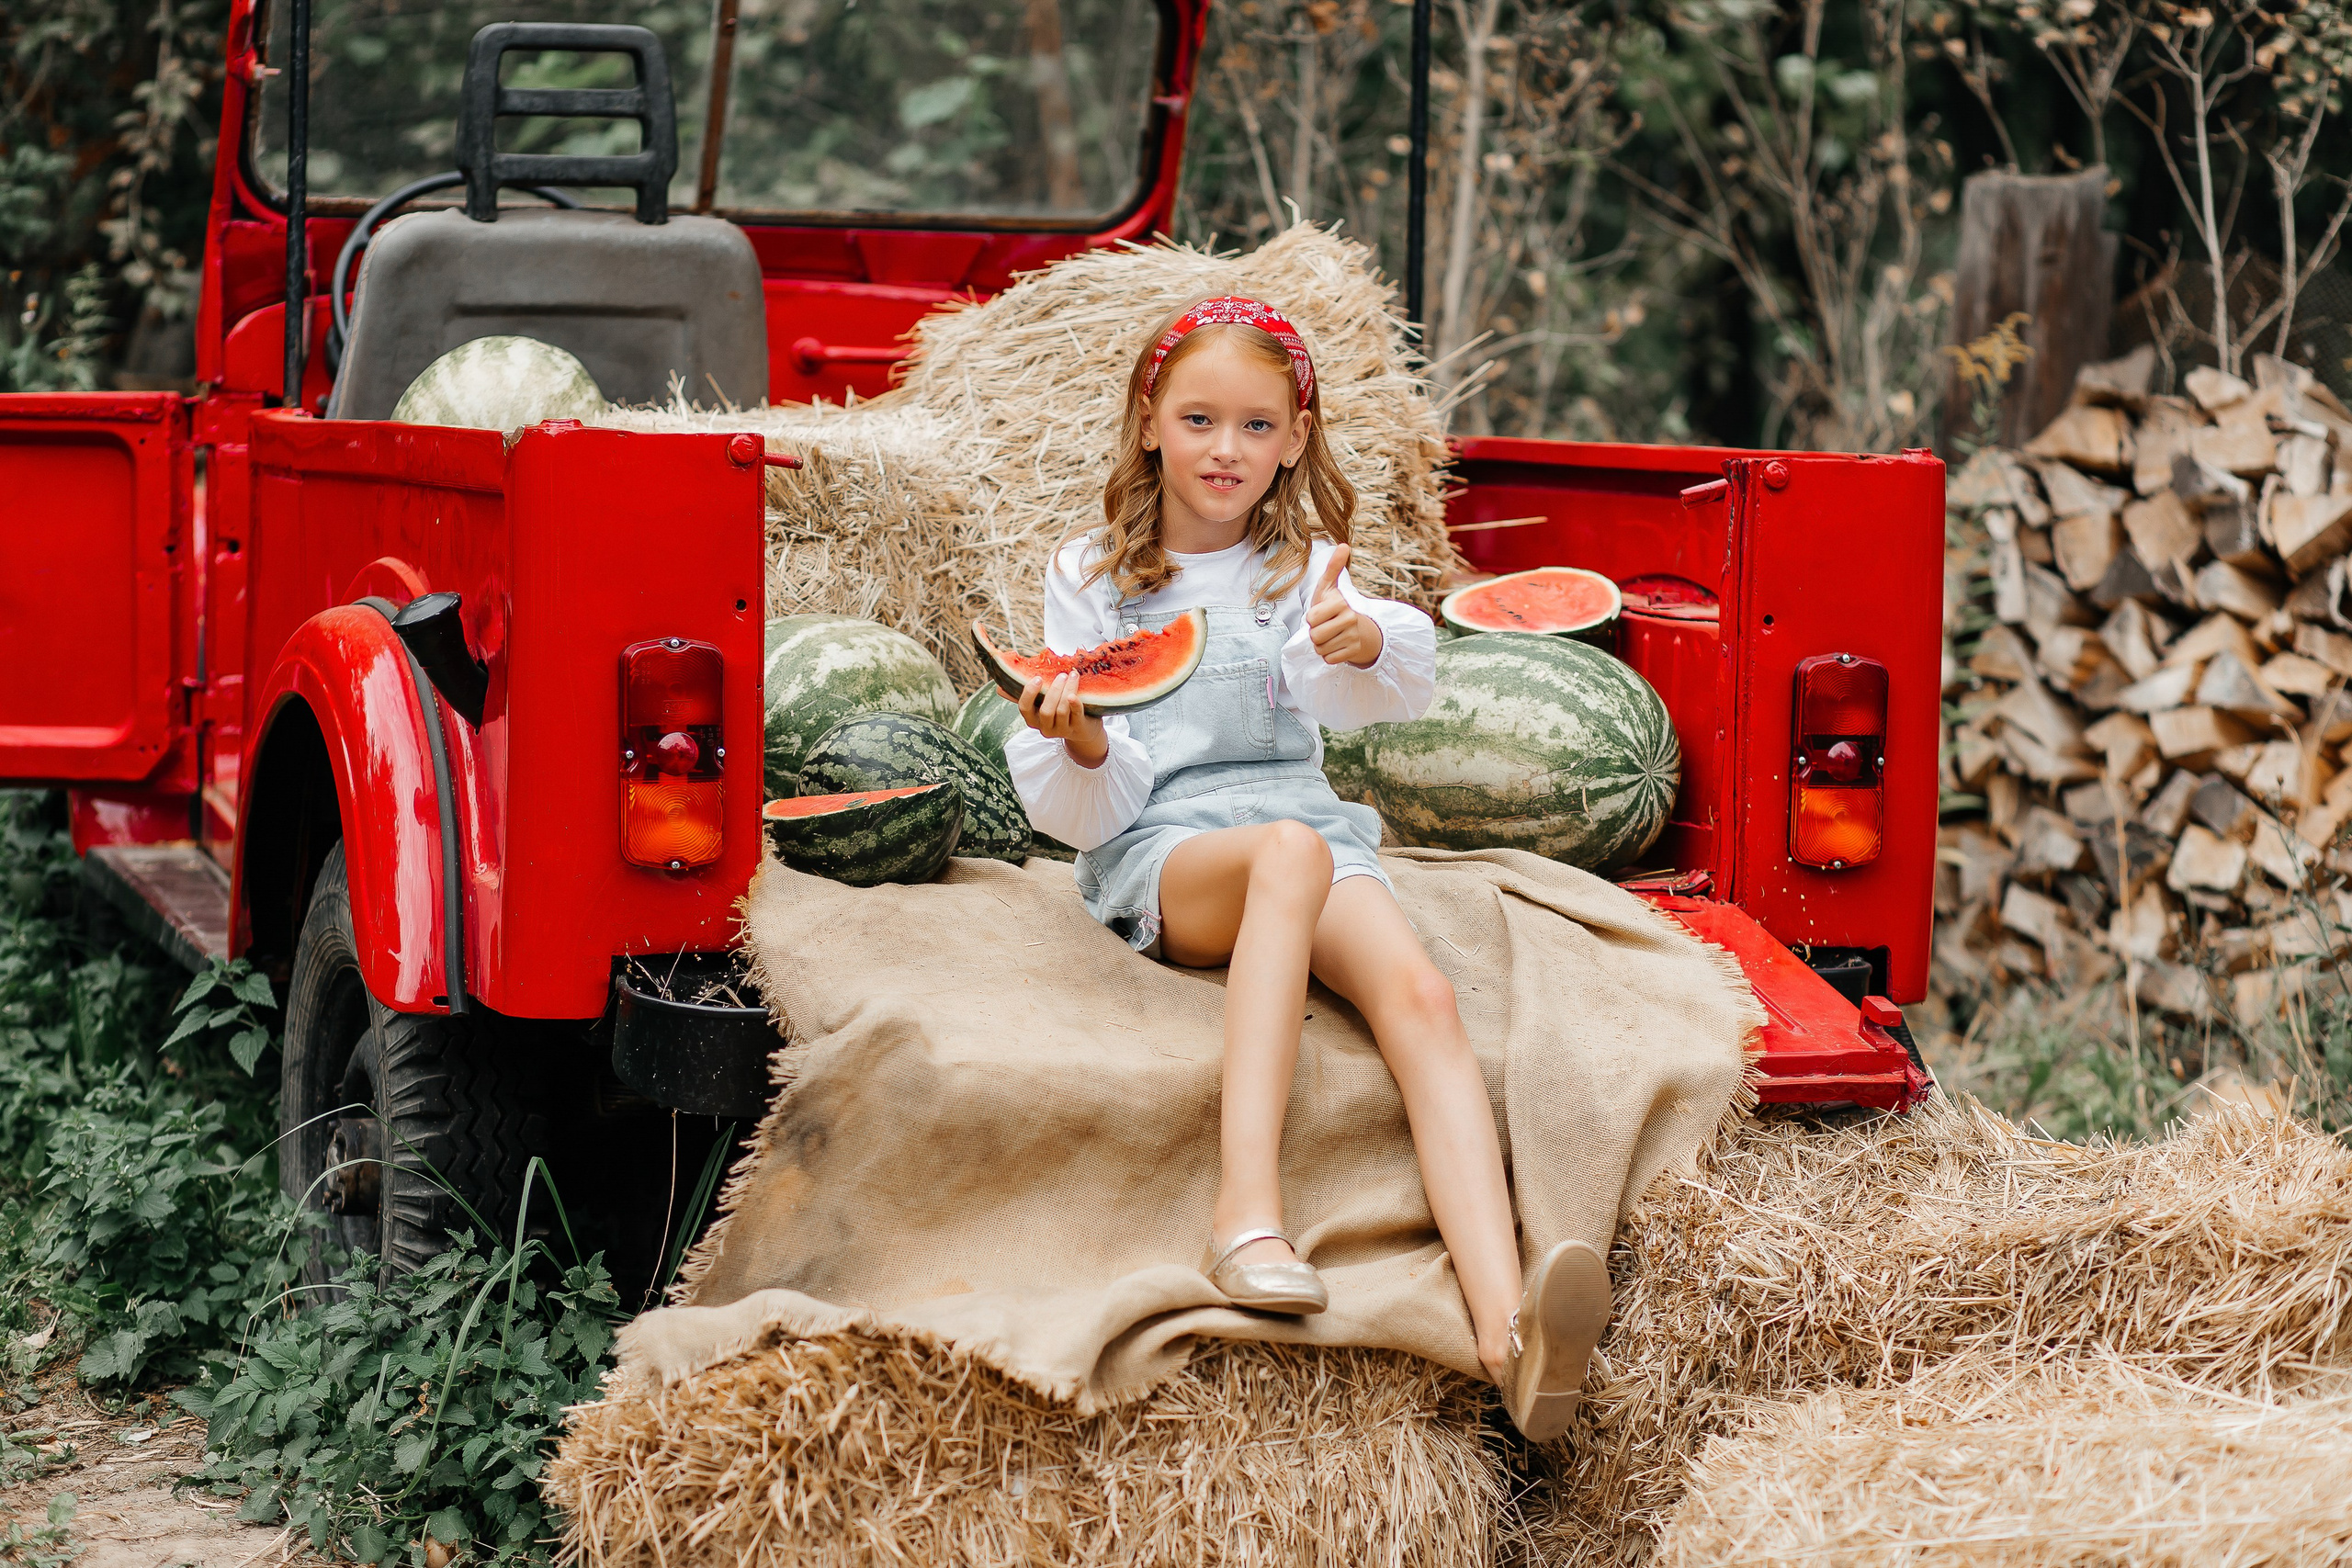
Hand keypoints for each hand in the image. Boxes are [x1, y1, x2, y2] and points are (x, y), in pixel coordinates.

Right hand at [1018, 671, 1108, 767]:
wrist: (1082, 728)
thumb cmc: (1057, 710)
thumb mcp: (1040, 704)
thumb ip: (1023, 696)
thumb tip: (998, 689)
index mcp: (1032, 719)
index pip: (1025, 708)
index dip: (1029, 694)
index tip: (1037, 678)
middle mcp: (1045, 727)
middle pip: (1046, 711)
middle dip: (1053, 691)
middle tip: (1061, 674)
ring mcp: (1062, 730)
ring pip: (1062, 711)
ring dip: (1067, 690)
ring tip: (1072, 675)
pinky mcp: (1078, 729)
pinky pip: (1076, 715)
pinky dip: (1075, 704)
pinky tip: (1074, 695)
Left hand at [1306, 545, 1382, 668]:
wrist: (1357, 629)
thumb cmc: (1335, 607)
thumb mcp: (1330, 587)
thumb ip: (1333, 568)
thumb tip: (1343, 544)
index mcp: (1340, 603)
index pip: (1311, 619)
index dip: (1312, 619)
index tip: (1321, 614)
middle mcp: (1350, 619)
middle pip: (1315, 636)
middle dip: (1315, 634)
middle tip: (1325, 627)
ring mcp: (1354, 636)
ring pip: (1321, 649)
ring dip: (1321, 645)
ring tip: (1331, 636)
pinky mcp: (1354, 652)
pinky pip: (1329, 659)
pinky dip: (1329, 655)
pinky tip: (1337, 646)